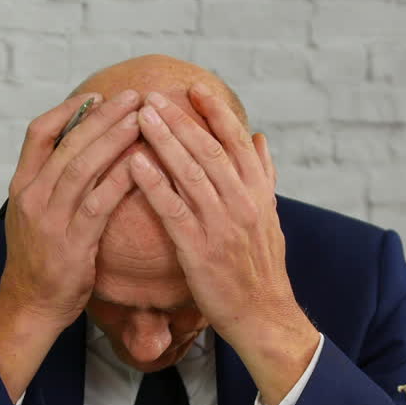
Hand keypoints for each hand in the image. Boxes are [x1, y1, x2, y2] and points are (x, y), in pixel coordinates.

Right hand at [0, 90, 143, 399]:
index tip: (97, 94)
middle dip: (102, 116)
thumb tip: (81, 148)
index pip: (37, 133)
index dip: (68, 110)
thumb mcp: (34, 213)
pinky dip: (120, 180)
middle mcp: (32, 197)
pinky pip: (99, 203)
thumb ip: (51, 181)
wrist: (30, 305)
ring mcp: (50, 219)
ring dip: (113, 140)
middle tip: (133, 96)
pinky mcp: (72, 242)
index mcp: (22, 185)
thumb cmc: (40, 258)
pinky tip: (142, 165)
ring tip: (141, 120)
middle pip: (67, 144)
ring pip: (82, 168)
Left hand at [128, 86, 319, 404]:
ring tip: (140, 116)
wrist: (263, 316)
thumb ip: (263, 175)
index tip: (193, 88)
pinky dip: (154, 182)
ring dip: (164, 140)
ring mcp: (222, 225)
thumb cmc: (261, 269)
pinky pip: (173, 209)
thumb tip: (259, 138)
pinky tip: (134, 162)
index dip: (215, 112)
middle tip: (152, 95)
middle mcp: (243, 203)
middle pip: (209, 150)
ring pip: (190, 172)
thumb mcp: (271, 218)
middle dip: (180, 119)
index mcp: (259, 193)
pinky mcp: (199, 249)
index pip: (236, 142)